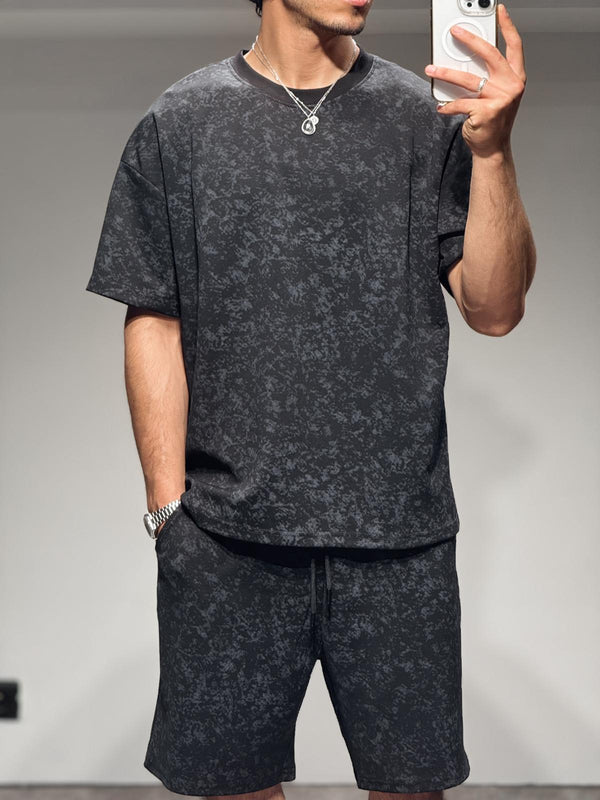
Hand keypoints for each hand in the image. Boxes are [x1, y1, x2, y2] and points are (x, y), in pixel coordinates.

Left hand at [424, 4, 526, 158]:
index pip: (515, 46)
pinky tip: (441, 107)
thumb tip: (462, 61)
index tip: (499, 11)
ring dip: (446, 73)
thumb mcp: (497, 95)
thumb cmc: (492, 121)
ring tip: (431, 69)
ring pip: (468, 79)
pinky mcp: (486, 112)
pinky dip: (448, 106)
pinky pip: (461, 103)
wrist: (492, 149)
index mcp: (516, 78)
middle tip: (455, 31)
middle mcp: (512, 86)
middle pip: (489, 55)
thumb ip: (488, 78)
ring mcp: (501, 99)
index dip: (508, 26)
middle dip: (470, 40)